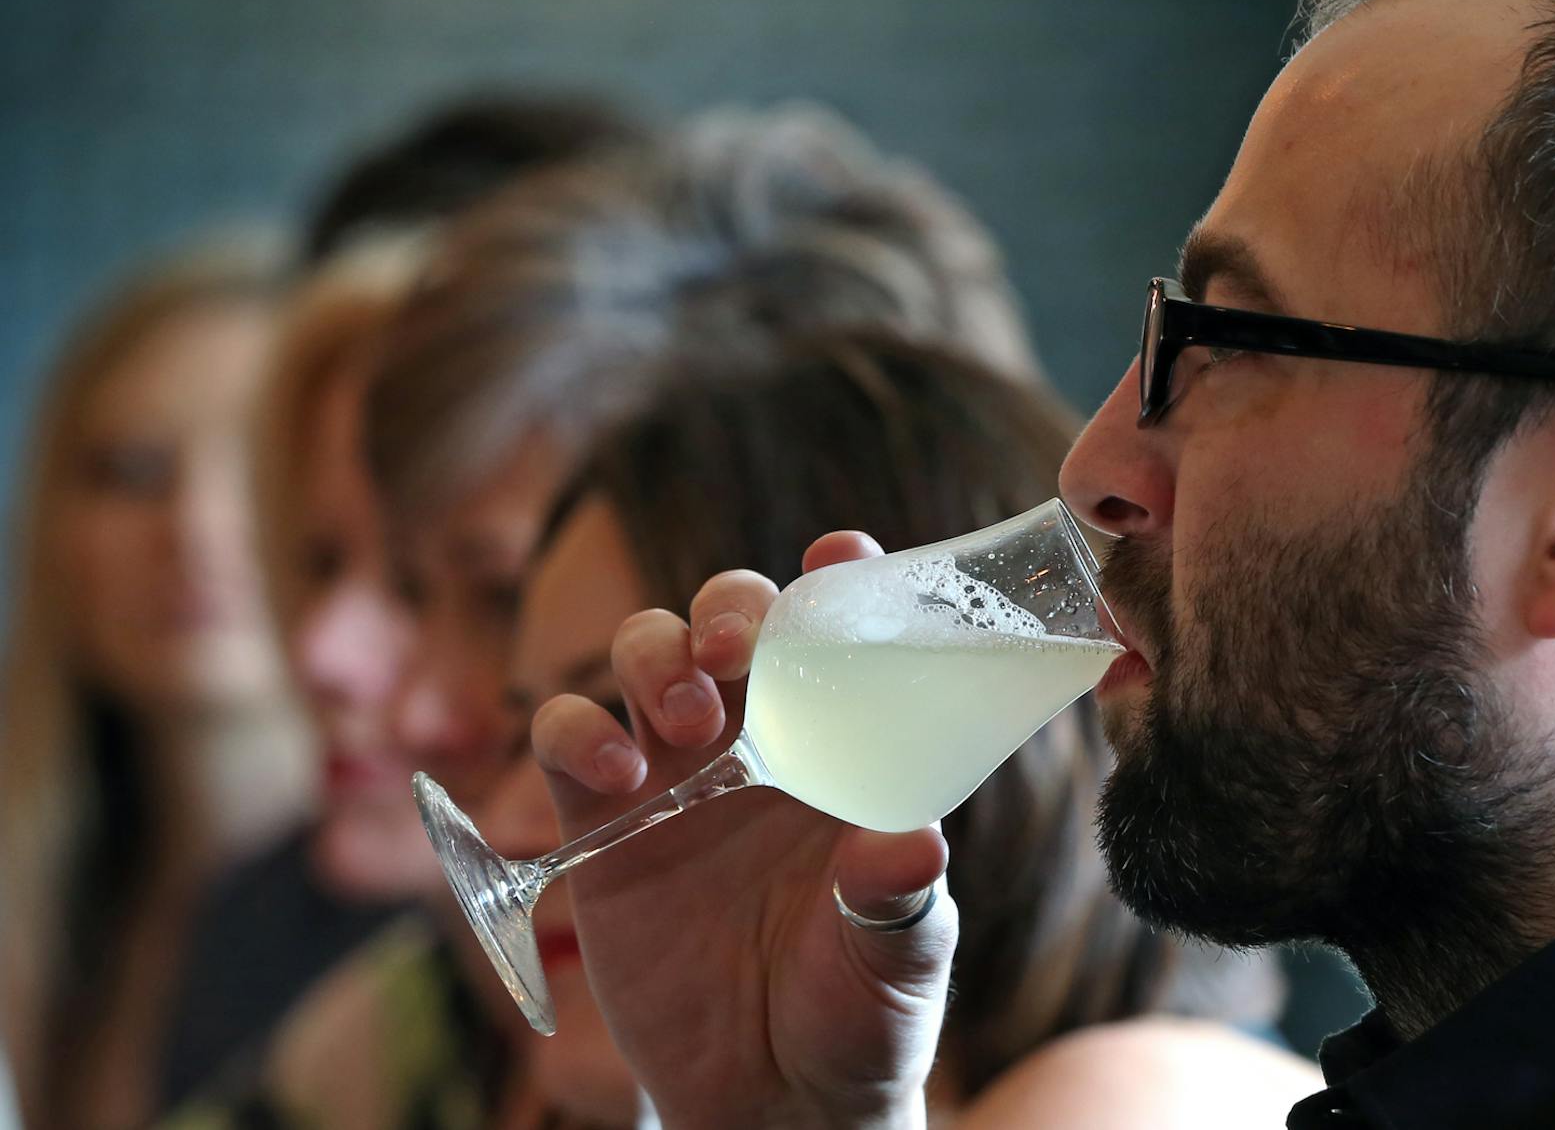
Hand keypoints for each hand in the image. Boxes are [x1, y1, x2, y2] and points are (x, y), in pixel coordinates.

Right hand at [533, 532, 955, 1128]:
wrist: (772, 1100)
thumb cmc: (859, 1016)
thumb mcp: (901, 962)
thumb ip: (902, 901)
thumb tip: (911, 840)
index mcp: (844, 748)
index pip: (842, 633)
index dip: (838, 578)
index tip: (838, 556)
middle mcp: (760, 742)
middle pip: (729, 619)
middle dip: (725, 610)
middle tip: (730, 656)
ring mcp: (675, 776)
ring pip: (642, 654)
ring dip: (649, 655)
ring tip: (673, 722)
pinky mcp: (601, 828)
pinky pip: (565, 741)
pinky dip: (575, 731)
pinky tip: (614, 774)